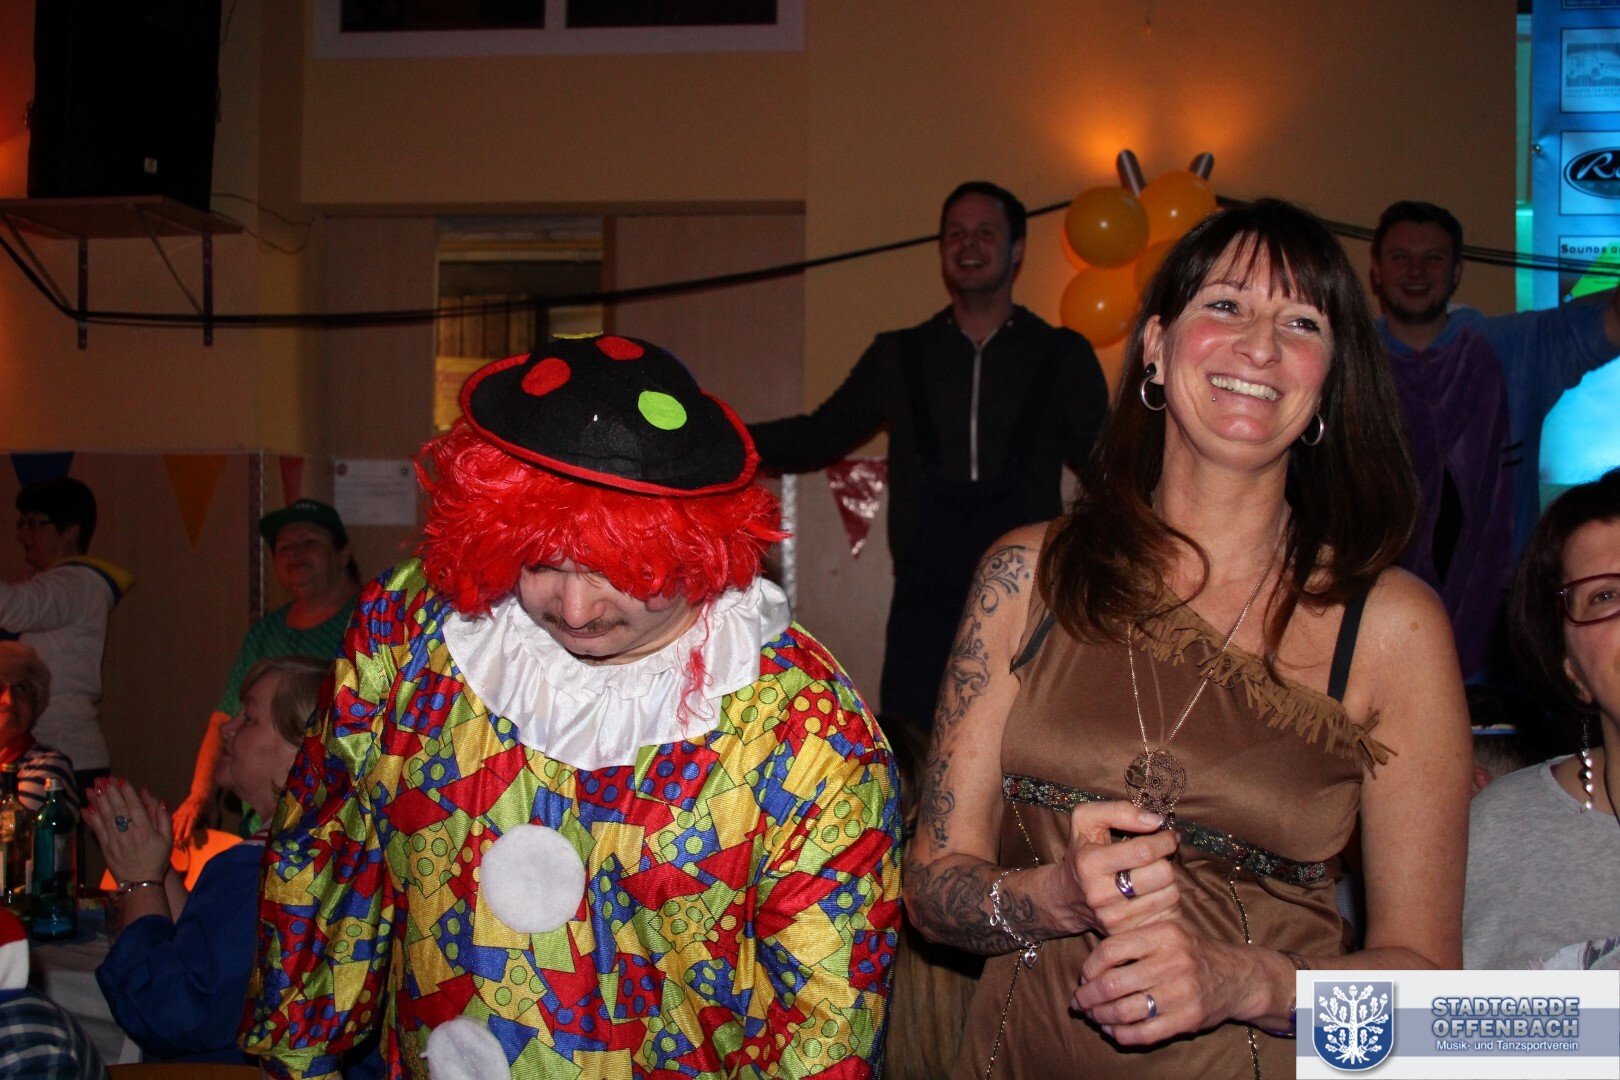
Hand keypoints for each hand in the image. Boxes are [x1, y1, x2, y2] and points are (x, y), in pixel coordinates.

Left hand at [84, 779, 172, 884]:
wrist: (142, 882)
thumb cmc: (157, 858)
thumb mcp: (168, 837)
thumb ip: (162, 817)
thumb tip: (156, 799)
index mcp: (145, 830)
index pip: (134, 806)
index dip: (127, 792)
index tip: (120, 779)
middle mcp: (128, 833)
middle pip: (117, 809)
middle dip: (109, 792)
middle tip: (102, 779)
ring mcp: (115, 841)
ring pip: (105, 817)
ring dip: (97, 801)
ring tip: (92, 788)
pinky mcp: (106, 848)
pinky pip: (97, 831)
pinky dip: (91, 819)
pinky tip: (86, 808)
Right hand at [170, 791, 213, 850]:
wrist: (202, 792)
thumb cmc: (209, 804)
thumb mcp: (214, 813)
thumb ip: (213, 824)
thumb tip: (213, 836)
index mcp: (196, 811)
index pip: (191, 822)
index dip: (188, 830)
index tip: (185, 839)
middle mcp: (187, 811)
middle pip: (181, 824)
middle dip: (178, 834)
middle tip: (177, 845)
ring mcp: (181, 811)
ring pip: (174, 822)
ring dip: (172, 832)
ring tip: (172, 842)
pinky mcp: (177, 811)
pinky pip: (172, 819)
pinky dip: (169, 827)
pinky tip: (167, 834)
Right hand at [1055, 801, 1179, 937]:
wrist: (1067, 897)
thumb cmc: (1082, 853)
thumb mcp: (1086, 820)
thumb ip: (1119, 811)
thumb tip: (1156, 820)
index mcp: (1089, 863)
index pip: (1143, 851)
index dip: (1164, 839)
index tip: (1169, 834)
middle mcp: (1100, 894)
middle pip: (1161, 874)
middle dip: (1167, 860)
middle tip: (1160, 856)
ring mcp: (1114, 918)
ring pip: (1169, 896)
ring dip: (1169, 881)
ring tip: (1154, 874)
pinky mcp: (1126, 933)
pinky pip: (1167, 915)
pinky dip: (1166, 901)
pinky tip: (1154, 893)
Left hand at [1071, 917, 1258, 1044]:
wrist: (1238, 977)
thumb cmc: (1193, 951)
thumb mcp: (1169, 929)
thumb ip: (1134, 939)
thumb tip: (1090, 966)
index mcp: (1164, 934)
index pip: (1110, 950)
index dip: (1089, 967)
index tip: (1083, 977)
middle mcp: (1173, 961)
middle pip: (1112, 984)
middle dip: (1087, 997)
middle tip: (1079, 1002)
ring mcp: (1181, 992)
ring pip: (1124, 1011)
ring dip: (1100, 1017)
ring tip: (1093, 1016)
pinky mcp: (1187, 1019)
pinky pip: (1143, 1033)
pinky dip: (1121, 1034)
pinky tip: (1113, 1030)